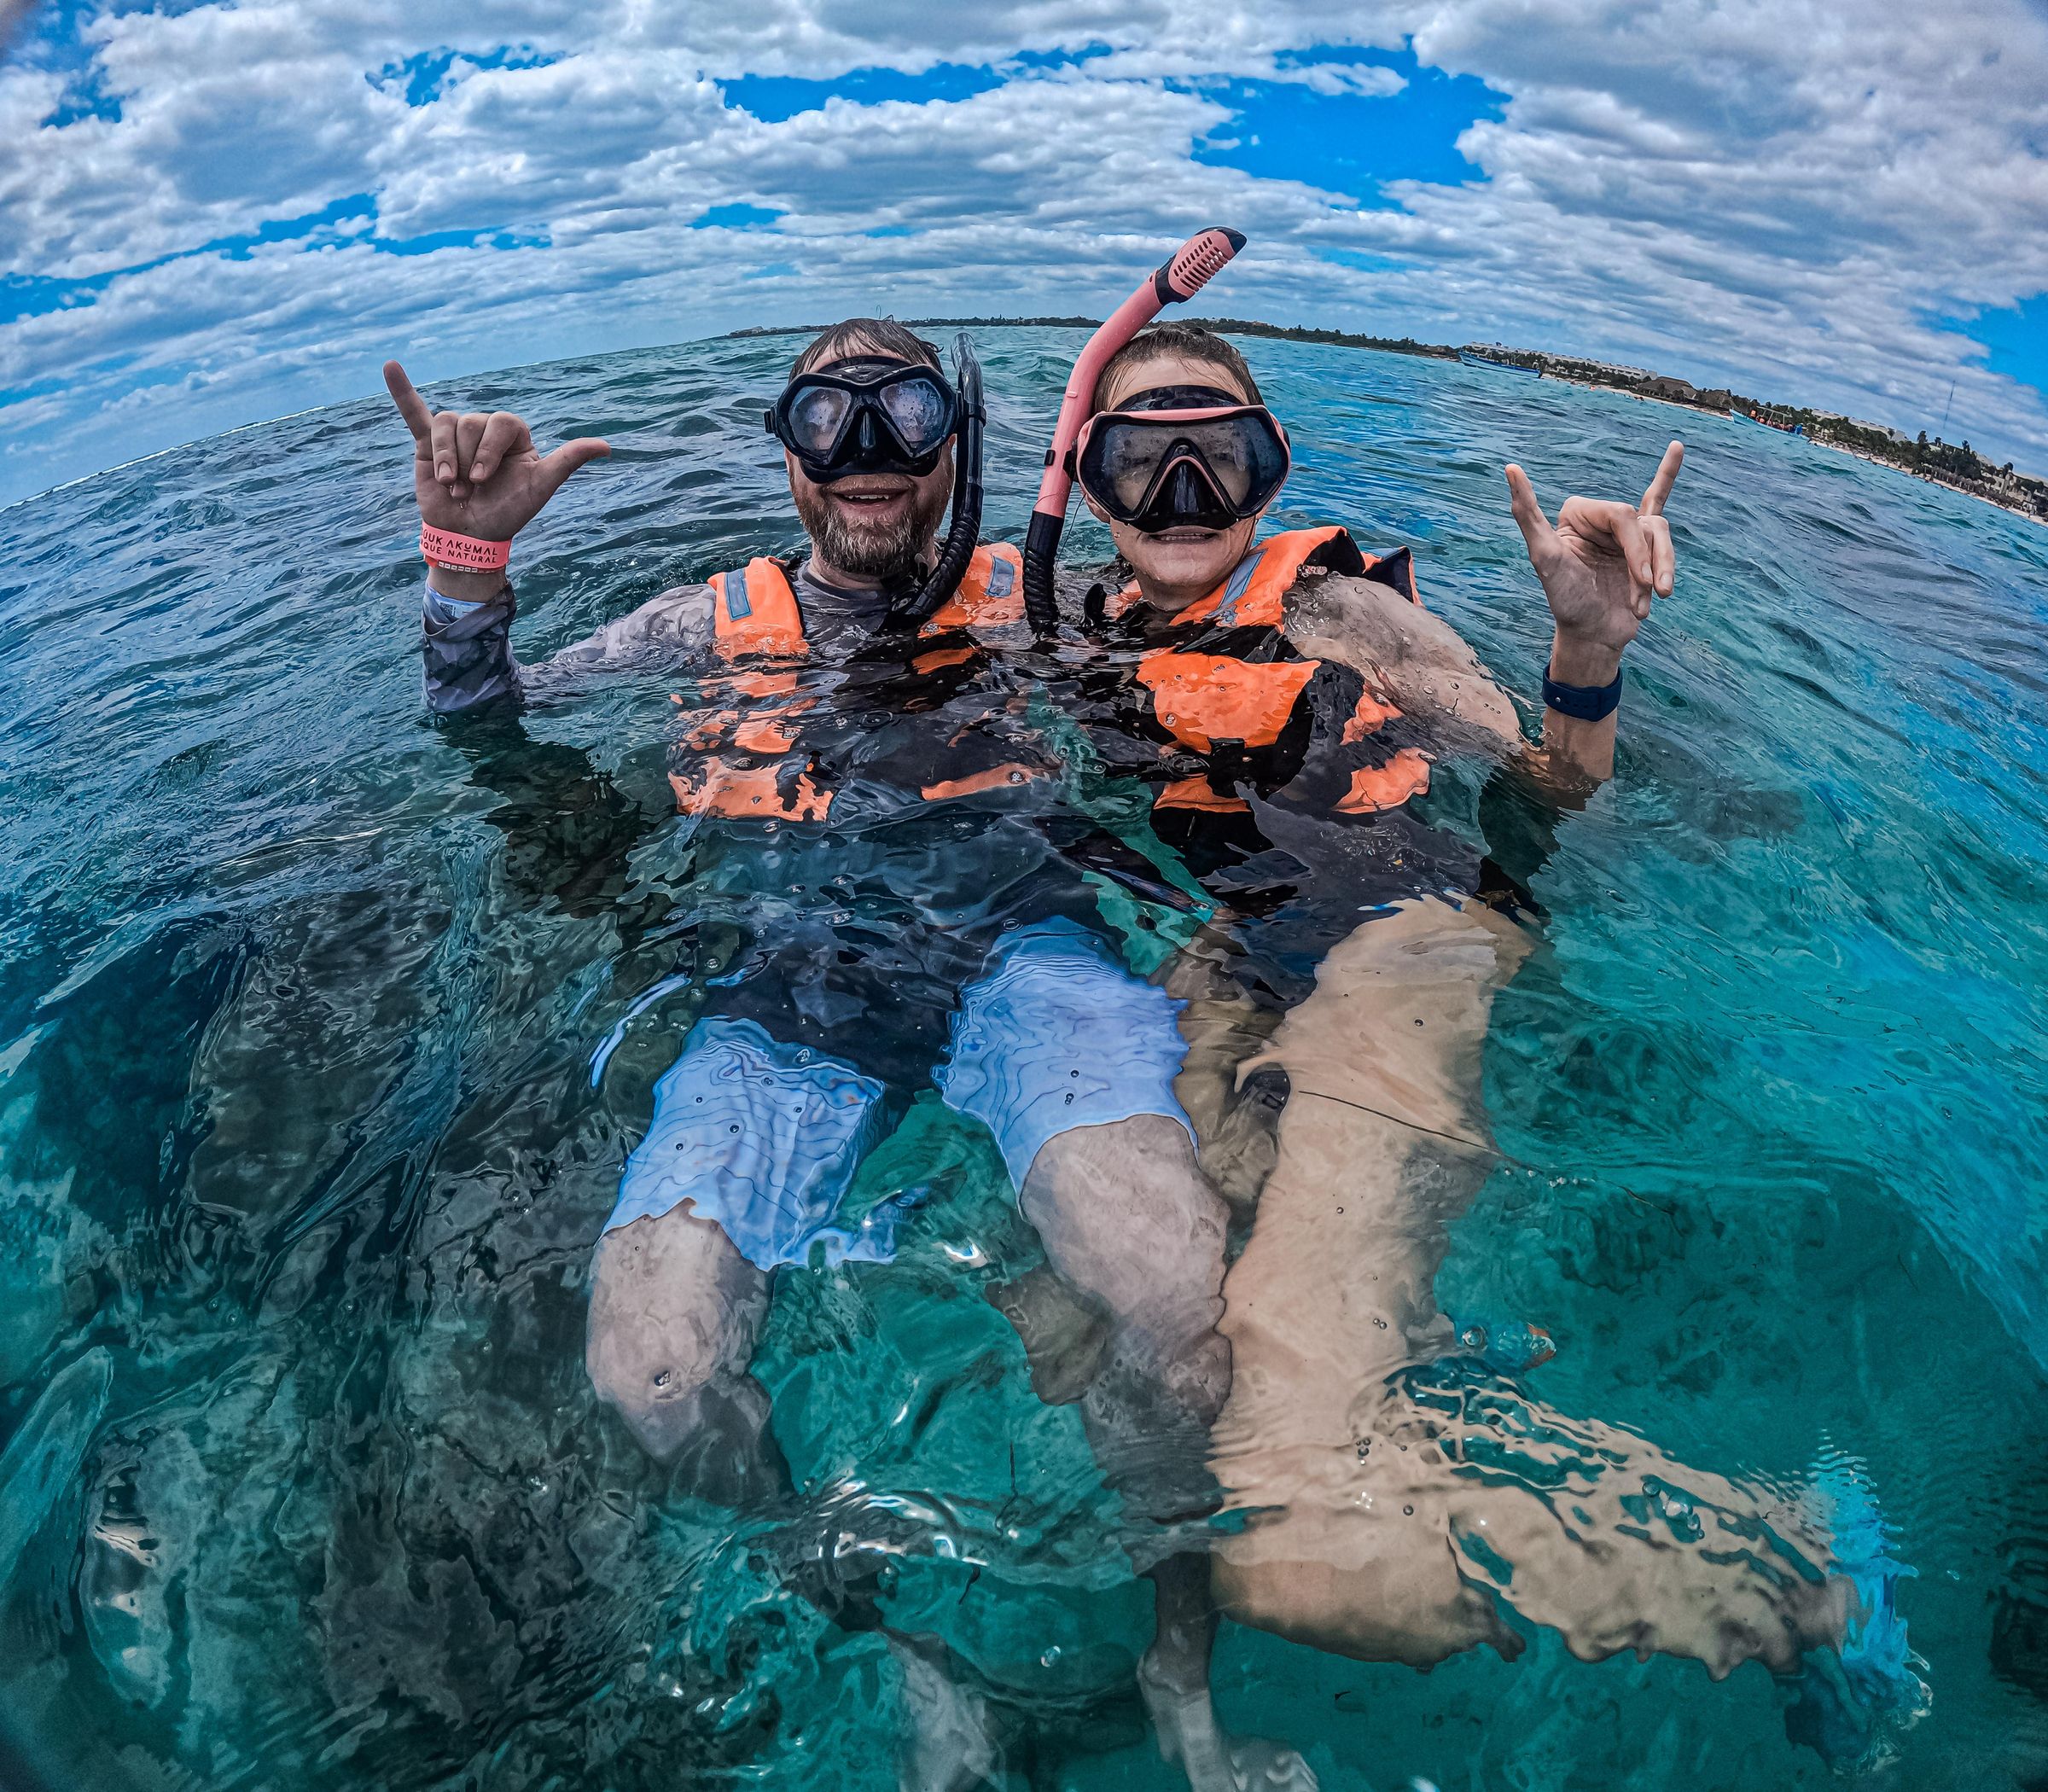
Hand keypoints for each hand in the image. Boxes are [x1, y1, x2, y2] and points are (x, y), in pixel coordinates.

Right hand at [385, 360, 608, 588]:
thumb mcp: (540, 487)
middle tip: (469, 490)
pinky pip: (414, 413)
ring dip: (446, 458)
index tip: (483, 480)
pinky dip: (402, 392)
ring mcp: (456, 435)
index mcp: (514, 434)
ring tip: (452, 486)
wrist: (471, 536)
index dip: (488, 450)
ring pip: (445, 424)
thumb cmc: (508, 512)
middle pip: (471, 423)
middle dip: (467, 461)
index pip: (502, 422)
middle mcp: (485, 429)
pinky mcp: (428, 443)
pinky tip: (391, 367)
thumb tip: (607, 446)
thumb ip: (567, 461)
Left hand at [1504, 441, 1682, 679]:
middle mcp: (1599, 518)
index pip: (1621, 514)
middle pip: (1643, 522)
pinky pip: (1657, 499)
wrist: (1593, 635)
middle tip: (1649, 593)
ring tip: (1660, 597)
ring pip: (1661, 532)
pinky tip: (1677, 447)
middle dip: (1647, 561)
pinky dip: (1666, 475)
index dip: (1635, 548)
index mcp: (1576, 513)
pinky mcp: (1641, 545)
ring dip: (1664, 568)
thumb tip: (1510, 467)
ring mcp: (1623, 532)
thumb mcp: (1544, 558)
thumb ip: (1527, 515)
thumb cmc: (1566, 600)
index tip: (1641, 579)